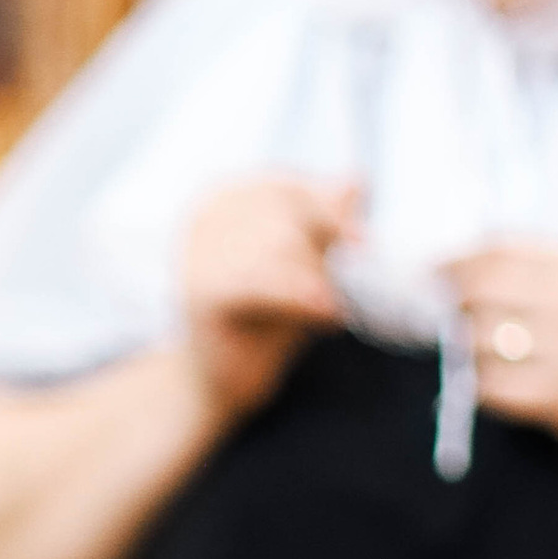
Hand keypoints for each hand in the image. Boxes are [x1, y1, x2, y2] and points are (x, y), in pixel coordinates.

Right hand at [180, 176, 358, 422]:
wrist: (221, 379)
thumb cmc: (268, 317)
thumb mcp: (307, 263)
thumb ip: (326, 222)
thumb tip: (354, 179)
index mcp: (226, 198)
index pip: (288, 187)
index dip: (329, 212)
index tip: (360, 243)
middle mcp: (206, 216)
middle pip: (287, 215)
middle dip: (319, 256)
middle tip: (330, 296)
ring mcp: (197, 251)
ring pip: (281, 244)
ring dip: (314, 281)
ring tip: (323, 312)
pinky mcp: (201, 290)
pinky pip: (265, 281)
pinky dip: (303, 298)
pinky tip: (325, 317)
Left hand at [446, 242, 557, 473]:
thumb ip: (543, 269)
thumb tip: (467, 260)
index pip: (497, 251)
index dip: (455, 260)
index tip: (433, 270)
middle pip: (478, 290)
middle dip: (451, 302)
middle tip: (442, 313)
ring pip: (477, 340)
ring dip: (462, 348)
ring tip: (470, 353)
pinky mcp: (557, 399)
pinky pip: (488, 386)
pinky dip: (475, 386)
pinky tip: (481, 385)